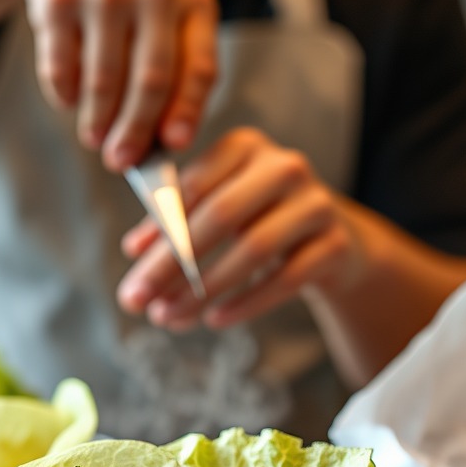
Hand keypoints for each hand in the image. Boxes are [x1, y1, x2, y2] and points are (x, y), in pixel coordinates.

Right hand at [15, 0, 217, 168]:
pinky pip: (61, 66)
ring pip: (103, 79)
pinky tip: (69, 98)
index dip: (186, 113)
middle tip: (120, 161)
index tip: (173, 147)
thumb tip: (162, 139)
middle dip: (134, 131)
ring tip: (92, 138)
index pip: (197, 67)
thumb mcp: (170, 3)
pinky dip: (64, 93)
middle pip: (150, 81)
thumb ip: (175, 59)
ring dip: (96, 120)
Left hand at [116, 128, 365, 328]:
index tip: (130, 261)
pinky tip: (213, 319)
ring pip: (252, 249)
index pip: (194, 184)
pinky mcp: (335, 245)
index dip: (159, 224)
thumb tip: (134, 250)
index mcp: (245, 147)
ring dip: (202, 289)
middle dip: (170, 263)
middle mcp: (283, 166)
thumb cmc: (258, 222)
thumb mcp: (217, 212)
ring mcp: (316, 204)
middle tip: (135, 300)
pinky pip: (284, 279)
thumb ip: (174, 224)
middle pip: (218, 216)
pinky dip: (245, 303)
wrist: (333, 244)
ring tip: (167, 317)